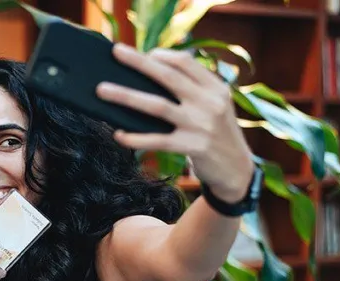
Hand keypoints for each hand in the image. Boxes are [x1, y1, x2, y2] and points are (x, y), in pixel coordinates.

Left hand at [97, 43, 254, 201]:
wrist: (237, 169)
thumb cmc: (217, 133)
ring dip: (126, 96)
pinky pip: (157, 140)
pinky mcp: (192, 147)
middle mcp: (210, 103)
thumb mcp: (215, 105)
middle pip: (168, 77)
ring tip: (102, 90)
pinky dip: (136, 138)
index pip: (185, 62)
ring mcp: (201, 125)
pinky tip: (119, 134)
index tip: (142, 55)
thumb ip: (194, 89)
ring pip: (157, 106)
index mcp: (216, 88)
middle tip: (116, 52)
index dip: (161, 56)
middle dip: (140, 63)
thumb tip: (155, 70)